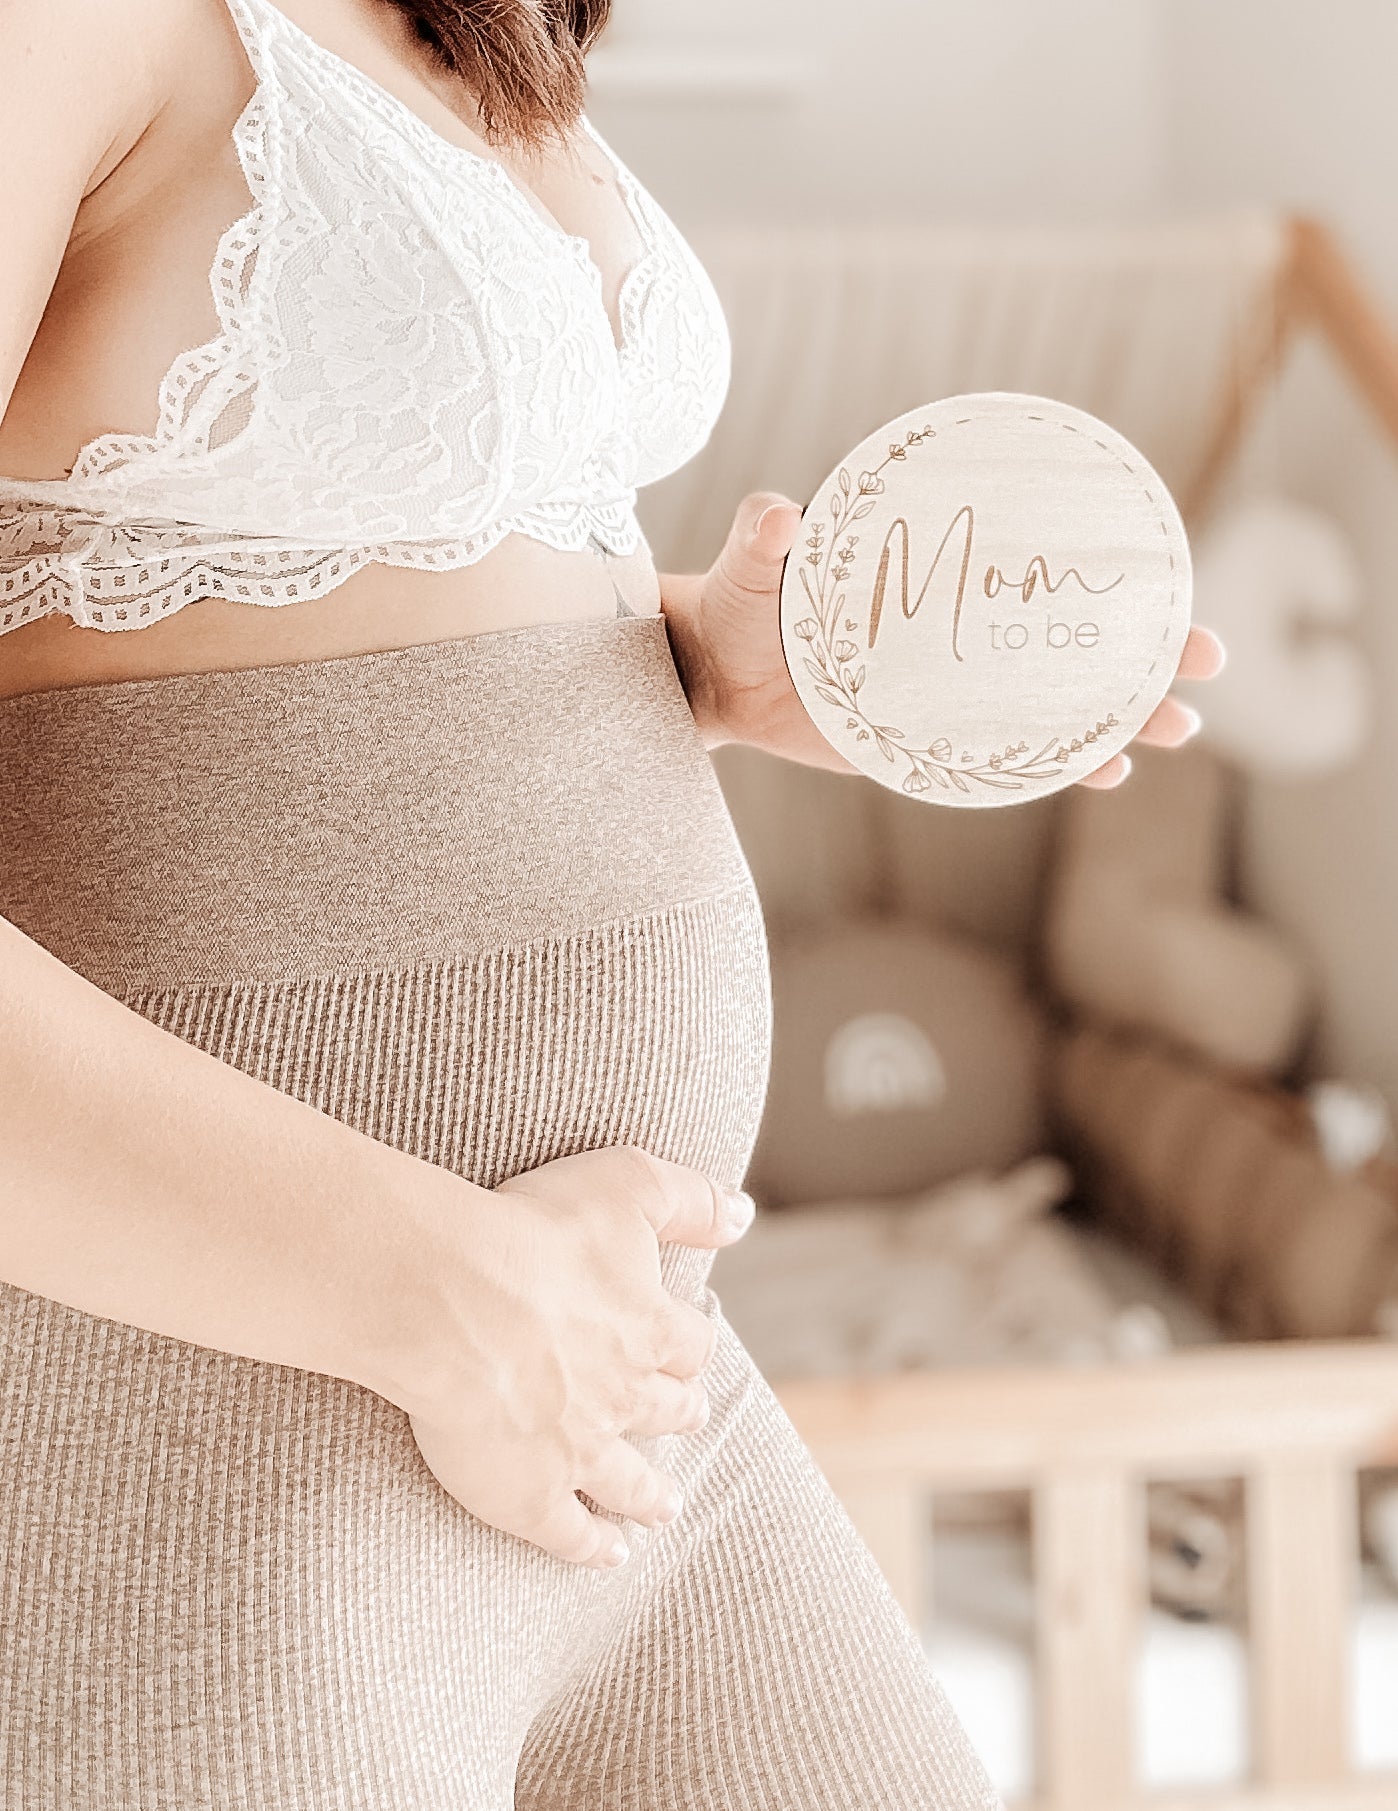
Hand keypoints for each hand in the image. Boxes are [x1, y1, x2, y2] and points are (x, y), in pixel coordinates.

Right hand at [392, 1145, 754, 1570]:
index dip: (687, 1348)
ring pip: (631, 1482)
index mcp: (649, 1328)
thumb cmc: (534, 1232)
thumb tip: (746, 1216)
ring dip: (651, 1495)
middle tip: (687, 1418)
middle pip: (666, 1410)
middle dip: (678, 1412)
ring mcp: (580, 1451)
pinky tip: (610, 1554)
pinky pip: (572, 1533)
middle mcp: (624, 1395)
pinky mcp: (529, 1495)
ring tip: (666, 1507)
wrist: (451, 1299)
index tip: (687, 1354)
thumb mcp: (629, 1184)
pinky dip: (594, 1546)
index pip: (687, 1345)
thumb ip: (692, 1199)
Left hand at [663, 491, 1227, 785]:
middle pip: (1067, 634)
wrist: (715, 679)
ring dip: (1119, 715)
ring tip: (1175, 729)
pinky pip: (1009, 757)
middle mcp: (959, 626)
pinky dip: (1058, 766)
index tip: (1169, 571)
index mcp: (936, 571)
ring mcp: (953, 686)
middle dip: (1144, 647)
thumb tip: (779, 511)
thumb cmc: (737, 606)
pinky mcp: (934, 740)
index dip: (1102, 565)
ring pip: (1054, 702)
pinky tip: (1104, 774)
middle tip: (1208, 657)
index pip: (1030, 561)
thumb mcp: (752, 567)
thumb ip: (765, 539)